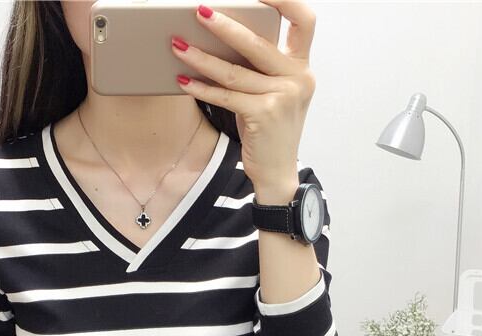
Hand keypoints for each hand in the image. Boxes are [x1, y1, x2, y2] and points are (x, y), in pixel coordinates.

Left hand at [171, 0, 315, 189]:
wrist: (278, 173)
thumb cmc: (269, 131)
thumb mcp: (273, 94)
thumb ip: (261, 69)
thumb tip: (220, 39)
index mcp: (302, 68)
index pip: (304, 20)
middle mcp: (298, 79)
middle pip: (258, 42)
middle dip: (225, 24)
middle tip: (199, 11)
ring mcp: (283, 97)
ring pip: (234, 71)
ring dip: (201, 57)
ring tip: (177, 46)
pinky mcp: (265, 115)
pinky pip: (226, 96)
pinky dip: (202, 88)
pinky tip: (184, 81)